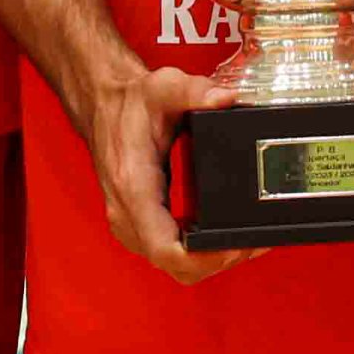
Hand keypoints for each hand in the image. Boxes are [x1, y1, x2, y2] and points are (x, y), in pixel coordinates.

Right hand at [76, 60, 253, 285]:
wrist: (102, 105)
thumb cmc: (129, 103)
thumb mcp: (164, 87)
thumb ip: (197, 91)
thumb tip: (226, 99)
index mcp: (134, 188)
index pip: (166, 249)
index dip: (205, 259)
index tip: (235, 246)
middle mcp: (127, 214)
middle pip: (176, 266)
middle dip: (218, 261)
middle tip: (251, 242)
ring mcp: (130, 224)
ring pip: (173, 266)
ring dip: (209, 262)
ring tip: (243, 242)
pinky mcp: (136, 224)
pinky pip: (168, 254)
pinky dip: (196, 254)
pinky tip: (219, 238)